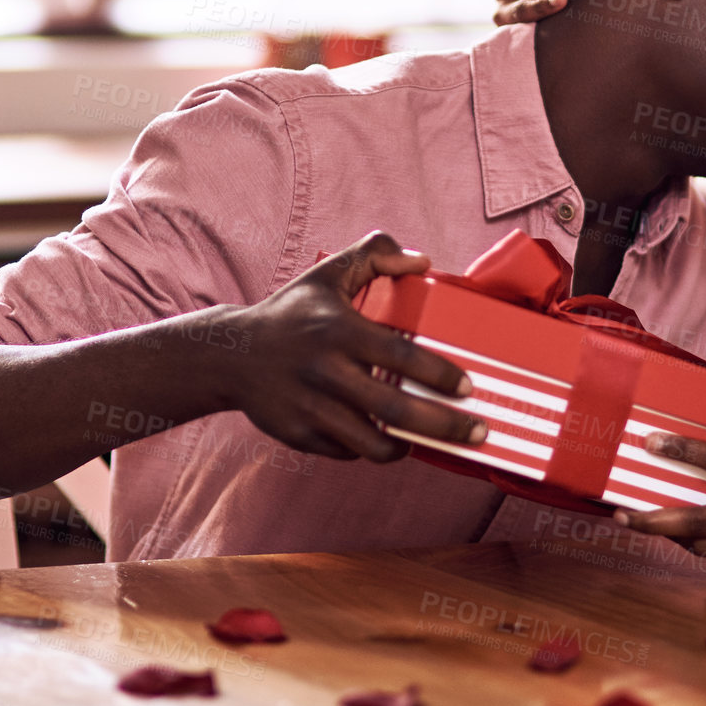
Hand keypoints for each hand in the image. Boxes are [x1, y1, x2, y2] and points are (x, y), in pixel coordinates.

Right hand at [213, 232, 483, 461]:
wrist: (229, 355)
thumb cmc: (291, 313)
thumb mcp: (329, 273)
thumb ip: (376, 253)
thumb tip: (423, 262)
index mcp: (340, 331)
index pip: (403, 357)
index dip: (441, 375)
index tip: (468, 388)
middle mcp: (325, 372)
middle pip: (396, 410)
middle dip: (445, 426)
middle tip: (476, 431)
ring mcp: (310, 407)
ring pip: (373, 444)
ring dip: (408, 446)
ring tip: (429, 439)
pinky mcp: (297, 435)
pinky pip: (346, 451)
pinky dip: (369, 448)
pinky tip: (384, 438)